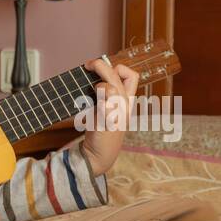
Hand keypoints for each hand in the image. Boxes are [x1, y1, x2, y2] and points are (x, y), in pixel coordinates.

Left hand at [78, 57, 139, 176]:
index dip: (118, 67)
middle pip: (118, 77)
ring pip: (113, 89)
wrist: (99, 155)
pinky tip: (99, 105)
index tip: (100, 69)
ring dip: (100, 85)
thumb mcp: (105, 107)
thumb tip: (91, 72)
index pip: (132, 76)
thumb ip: (103, 92)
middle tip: (88, 65)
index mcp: (126, 100)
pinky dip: (103, 103)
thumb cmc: (100, 130)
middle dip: (101, 66)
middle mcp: (125, 106)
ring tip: (93, 91)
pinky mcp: (107, 125)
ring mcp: (118, 115)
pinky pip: (108, 108)